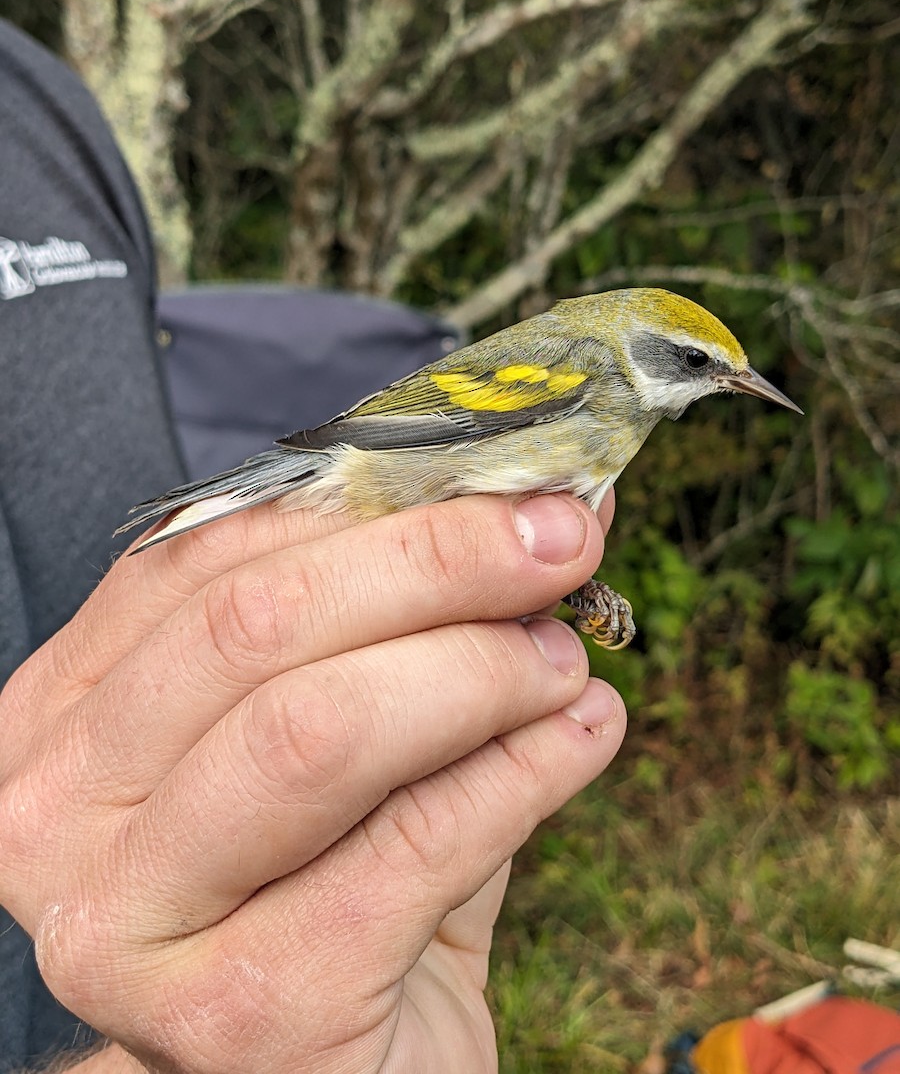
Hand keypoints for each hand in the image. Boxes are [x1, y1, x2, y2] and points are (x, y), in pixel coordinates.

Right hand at [0, 491, 624, 1072]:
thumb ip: (412, 625)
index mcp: (70, 715)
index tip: (506, 485)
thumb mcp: (349, 738)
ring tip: (564, 659)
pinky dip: (518, 775)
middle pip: (256, 628)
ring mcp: (128, 925)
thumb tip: (531, 503)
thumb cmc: (331, 893)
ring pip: (317, 732)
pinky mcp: (236, 1019)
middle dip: (434, 565)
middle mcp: (58, 814)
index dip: (372, 504)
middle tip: (555, 543)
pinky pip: (405, 850)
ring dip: (476, 670)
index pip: (211, 559)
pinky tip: (581, 737)